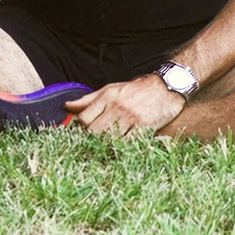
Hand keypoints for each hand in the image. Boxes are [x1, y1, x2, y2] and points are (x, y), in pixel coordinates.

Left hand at [65, 74, 185, 136]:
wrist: (166, 87)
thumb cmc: (136, 89)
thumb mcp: (110, 89)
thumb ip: (89, 100)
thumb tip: (67, 106)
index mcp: (107, 96)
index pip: (84, 118)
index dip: (80, 129)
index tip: (82, 133)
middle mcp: (116, 106)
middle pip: (94, 131)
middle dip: (91, 139)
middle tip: (92, 144)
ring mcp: (130, 117)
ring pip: (109, 139)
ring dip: (106, 145)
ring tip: (105, 147)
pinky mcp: (144, 127)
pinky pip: (127, 143)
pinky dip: (122, 148)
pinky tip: (121, 148)